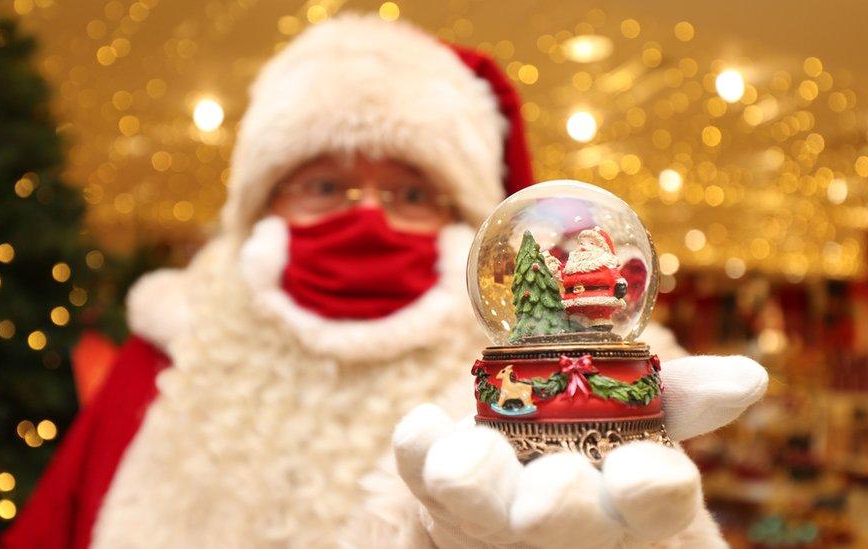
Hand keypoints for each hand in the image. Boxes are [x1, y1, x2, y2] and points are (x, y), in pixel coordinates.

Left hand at [393, 355, 767, 547]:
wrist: (507, 475)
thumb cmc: (583, 444)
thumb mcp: (635, 420)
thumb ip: (678, 396)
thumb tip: (747, 378)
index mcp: (623, 496)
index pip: (655, 504)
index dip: (652, 490)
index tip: (646, 470)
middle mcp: (559, 513)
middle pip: (566, 519)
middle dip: (563, 502)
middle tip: (558, 479)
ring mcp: (492, 506)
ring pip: (481, 505)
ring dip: (475, 478)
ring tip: (467, 452)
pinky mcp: (437, 487)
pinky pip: (420, 473)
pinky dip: (418, 448)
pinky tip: (421, 427)